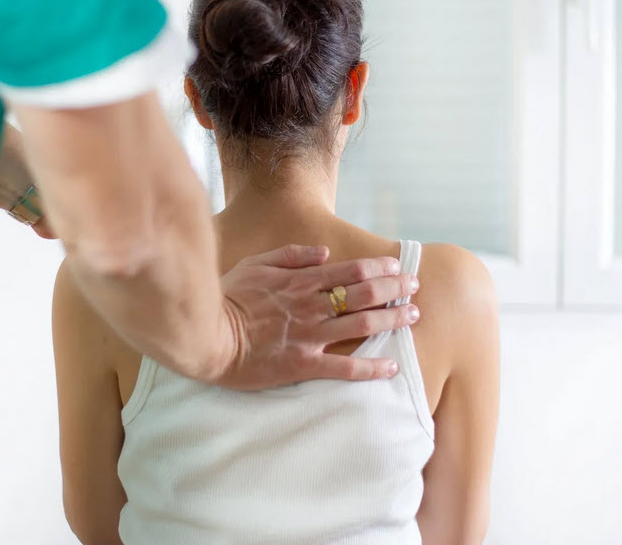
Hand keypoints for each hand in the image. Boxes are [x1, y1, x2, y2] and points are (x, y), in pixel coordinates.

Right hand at [212, 244, 420, 390]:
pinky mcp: (304, 365)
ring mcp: (310, 336)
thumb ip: (290, 255)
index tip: (398, 266)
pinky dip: (371, 368)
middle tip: (415, 287)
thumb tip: (323, 253)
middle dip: (395, 288)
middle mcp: (312, 305)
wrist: (207, 337)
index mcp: (300, 281)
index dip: (379, 267)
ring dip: (392, 318)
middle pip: (365, 293)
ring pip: (362, 324)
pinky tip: (392, 367)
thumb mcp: (254, 264)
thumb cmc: (226, 299)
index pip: (351, 270)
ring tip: (413, 316)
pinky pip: (345, 367)